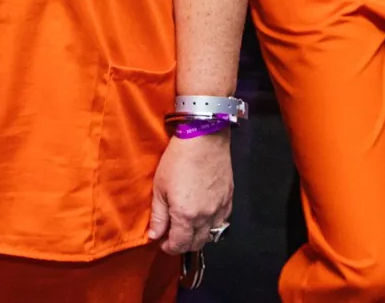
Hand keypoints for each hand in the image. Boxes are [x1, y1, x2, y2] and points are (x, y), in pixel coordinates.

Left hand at [147, 132, 232, 254]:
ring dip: (199, 235)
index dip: (169, 248)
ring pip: (212, 234)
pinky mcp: (229, 197)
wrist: (204, 137)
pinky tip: (204, 215)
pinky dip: (213, 223)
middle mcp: (205, 216)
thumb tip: (155, 235)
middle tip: (173, 235)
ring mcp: (220, 207)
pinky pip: (223, 220)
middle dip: (183, 244)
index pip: (179, 245)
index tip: (163, 242)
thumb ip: (158, 216)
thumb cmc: (179, 158)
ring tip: (189, 226)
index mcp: (186, 216)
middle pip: (196, 244)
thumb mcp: (160, 187)